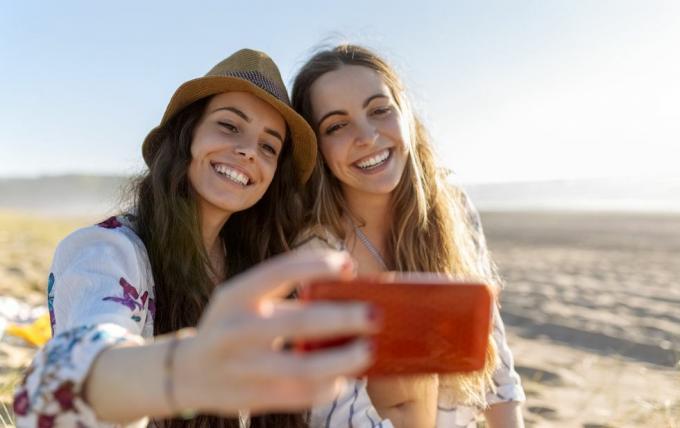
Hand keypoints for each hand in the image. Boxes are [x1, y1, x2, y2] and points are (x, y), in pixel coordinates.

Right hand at [174, 249, 378, 415]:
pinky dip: (327, 387)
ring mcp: (245, 369)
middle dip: (343, 318)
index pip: (279, 272)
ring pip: (302, 369)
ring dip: (342, 361)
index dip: (316, 265)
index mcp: (234, 297)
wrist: (187, 373)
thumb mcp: (241, 297)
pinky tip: (342, 378)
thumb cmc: (229, 324)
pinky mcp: (254, 398)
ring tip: (368, 351)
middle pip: (299, 323)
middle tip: (374, 315)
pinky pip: (300, 396)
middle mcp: (236, 331)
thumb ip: (282, 286)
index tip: (348, 266)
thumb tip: (346, 270)